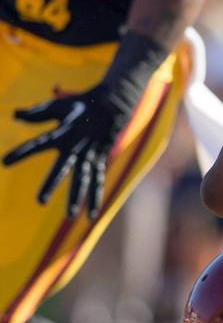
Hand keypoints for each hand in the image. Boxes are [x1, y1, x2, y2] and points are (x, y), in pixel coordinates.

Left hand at [3, 84, 131, 219]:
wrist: (112, 106)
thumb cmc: (80, 106)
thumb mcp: (58, 107)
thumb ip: (37, 114)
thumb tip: (14, 116)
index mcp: (63, 133)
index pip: (38, 145)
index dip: (21, 153)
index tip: (4, 163)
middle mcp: (75, 147)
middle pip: (62, 168)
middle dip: (51, 184)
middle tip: (40, 201)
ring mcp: (89, 156)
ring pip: (82, 180)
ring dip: (77, 198)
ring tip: (71, 216)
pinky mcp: (99, 161)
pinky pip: (97, 182)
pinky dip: (95, 199)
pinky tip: (91, 216)